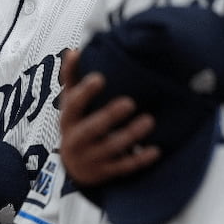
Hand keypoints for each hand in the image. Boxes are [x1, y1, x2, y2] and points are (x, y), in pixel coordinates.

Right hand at [58, 49, 159, 188]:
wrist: (74, 168)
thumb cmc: (77, 126)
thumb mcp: (70, 105)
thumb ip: (72, 79)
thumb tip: (74, 51)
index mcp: (68, 120)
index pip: (73, 105)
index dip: (85, 92)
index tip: (100, 78)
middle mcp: (76, 140)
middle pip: (91, 128)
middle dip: (109, 116)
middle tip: (129, 102)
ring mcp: (90, 158)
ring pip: (110, 148)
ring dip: (130, 135)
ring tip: (149, 121)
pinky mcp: (105, 172)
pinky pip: (123, 167)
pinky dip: (140, 159)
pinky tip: (155, 150)